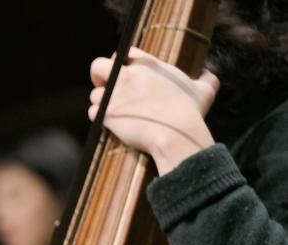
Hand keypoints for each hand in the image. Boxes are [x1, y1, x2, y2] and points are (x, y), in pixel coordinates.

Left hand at [90, 47, 218, 173]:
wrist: (175, 134)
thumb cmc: (190, 112)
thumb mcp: (204, 90)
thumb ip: (205, 79)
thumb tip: (210, 76)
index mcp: (148, 65)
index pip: (123, 53)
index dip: (119, 63)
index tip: (124, 72)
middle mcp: (128, 76)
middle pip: (97, 67)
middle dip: (99, 77)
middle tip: (107, 87)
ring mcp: (115, 95)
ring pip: (95, 95)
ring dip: (102, 102)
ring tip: (117, 111)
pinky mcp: (107, 114)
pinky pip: (93, 113)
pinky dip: (100, 117)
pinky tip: (112, 122)